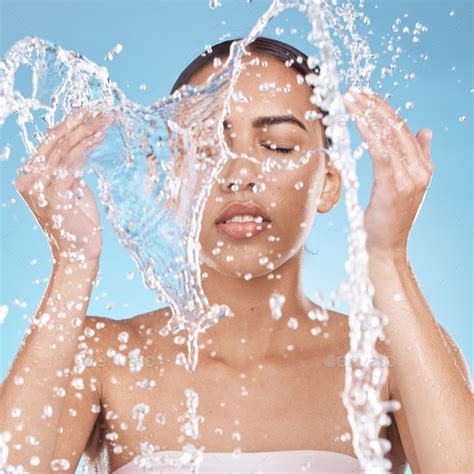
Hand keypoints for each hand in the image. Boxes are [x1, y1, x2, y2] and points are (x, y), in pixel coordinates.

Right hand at [16, 108, 113, 263]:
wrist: (80, 253)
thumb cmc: (79, 224)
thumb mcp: (72, 191)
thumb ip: (70, 172)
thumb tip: (79, 154)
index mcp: (30, 178)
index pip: (49, 144)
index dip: (69, 126)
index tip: (90, 114)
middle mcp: (28, 180)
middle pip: (54, 142)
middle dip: (79, 124)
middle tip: (100, 112)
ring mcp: (38, 187)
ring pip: (63, 150)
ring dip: (85, 133)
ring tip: (104, 122)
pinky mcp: (53, 195)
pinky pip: (70, 164)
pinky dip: (85, 149)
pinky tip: (98, 138)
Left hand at [343, 89, 433, 261]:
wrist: (387, 248)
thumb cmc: (389, 218)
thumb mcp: (406, 186)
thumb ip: (418, 157)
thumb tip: (424, 131)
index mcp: (423, 167)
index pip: (403, 129)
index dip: (384, 109)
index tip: (365, 95)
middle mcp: (420, 170)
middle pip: (397, 128)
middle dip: (374, 106)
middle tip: (354, 91)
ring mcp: (409, 178)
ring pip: (389, 136)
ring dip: (368, 114)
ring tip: (350, 99)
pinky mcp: (394, 187)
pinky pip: (381, 153)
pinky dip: (369, 133)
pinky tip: (356, 119)